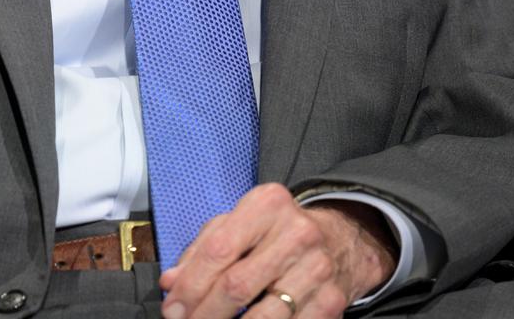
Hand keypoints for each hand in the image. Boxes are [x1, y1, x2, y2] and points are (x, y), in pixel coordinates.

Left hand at [157, 184, 396, 318]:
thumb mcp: (241, 222)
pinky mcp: (331, 301)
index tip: (172, 307)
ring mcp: (317, 269)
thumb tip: (171, 283)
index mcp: (267, 205)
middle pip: (237, 285)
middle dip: (203, 313)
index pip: (219, 249)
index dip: (190, 284)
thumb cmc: (278, 230)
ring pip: (263, 316)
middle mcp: (296, 233)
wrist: (342, 238)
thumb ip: (203, 248)